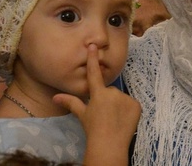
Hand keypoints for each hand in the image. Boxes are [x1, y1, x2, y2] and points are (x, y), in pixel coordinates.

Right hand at [53, 44, 140, 165]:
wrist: (109, 145)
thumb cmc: (93, 130)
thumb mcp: (82, 115)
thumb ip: (71, 102)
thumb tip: (55, 96)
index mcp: (98, 93)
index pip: (94, 73)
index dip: (93, 59)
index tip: (93, 45)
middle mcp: (112, 92)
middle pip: (109, 91)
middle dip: (107, 99)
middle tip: (104, 114)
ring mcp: (125, 98)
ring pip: (120, 98)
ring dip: (117, 105)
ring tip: (114, 119)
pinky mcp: (136, 105)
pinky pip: (131, 104)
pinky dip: (128, 110)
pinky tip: (123, 120)